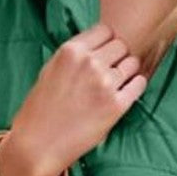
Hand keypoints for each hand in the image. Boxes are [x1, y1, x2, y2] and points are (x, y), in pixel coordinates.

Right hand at [0, 23, 146, 175]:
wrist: (38, 144)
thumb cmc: (41, 109)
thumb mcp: (50, 70)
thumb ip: (74, 55)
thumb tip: (97, 44)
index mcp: (71, 51)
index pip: (105, 30)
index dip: (107, 42)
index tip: (104, 53)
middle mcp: (89, 63)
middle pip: (121, 45)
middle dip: (118, 56)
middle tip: (110, 71)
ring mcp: (105, 84)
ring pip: (132, 63)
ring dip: (128, 71)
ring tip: (116, 83)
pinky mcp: (116, 105)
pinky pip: (139, 84)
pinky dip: (136, 86)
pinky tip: (126, 92)